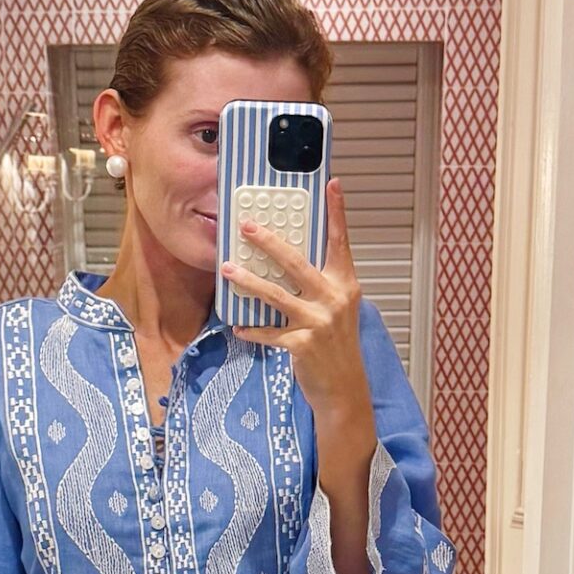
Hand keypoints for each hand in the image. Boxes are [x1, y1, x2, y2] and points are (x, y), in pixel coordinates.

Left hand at [220, 178, 375, 438]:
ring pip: (275, 295)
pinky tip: (237, 325)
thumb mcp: (338, 309)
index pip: (340, 242)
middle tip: (247, 226)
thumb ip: (320, 284)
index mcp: (345, 284)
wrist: (344, 388)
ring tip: (227, 270)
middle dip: (270, 242)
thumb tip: (290, 261)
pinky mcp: (301, 345)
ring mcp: (318, 323)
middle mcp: (334, 299)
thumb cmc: (337, 345)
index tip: (332, 184)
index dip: (337, 213)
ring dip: (248, 281)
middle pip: (297, 262)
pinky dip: (252, 329)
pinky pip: (269, 332)